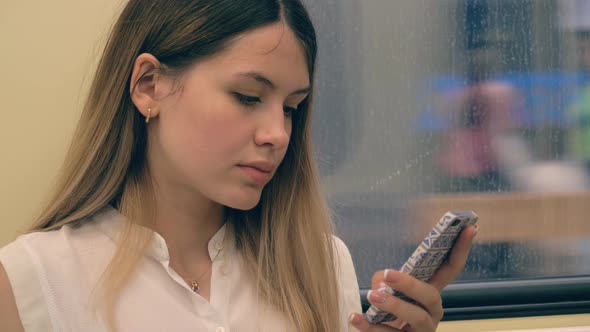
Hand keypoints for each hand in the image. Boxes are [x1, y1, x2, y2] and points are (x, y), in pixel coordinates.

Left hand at [349, 224, 477, 331]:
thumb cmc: (388, 310)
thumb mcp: (387, 290)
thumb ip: (383, 280)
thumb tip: (381, 285)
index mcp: (431, 293)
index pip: (451, 268)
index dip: (461, 248)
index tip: (469, 226)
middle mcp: (432, 312)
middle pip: (431, 296)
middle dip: (411, 284)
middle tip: (388, 274)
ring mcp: (422, 331)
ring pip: (415, 318)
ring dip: (394, 305)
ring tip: (373, 296)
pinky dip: (369, 326)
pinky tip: (354, 317)